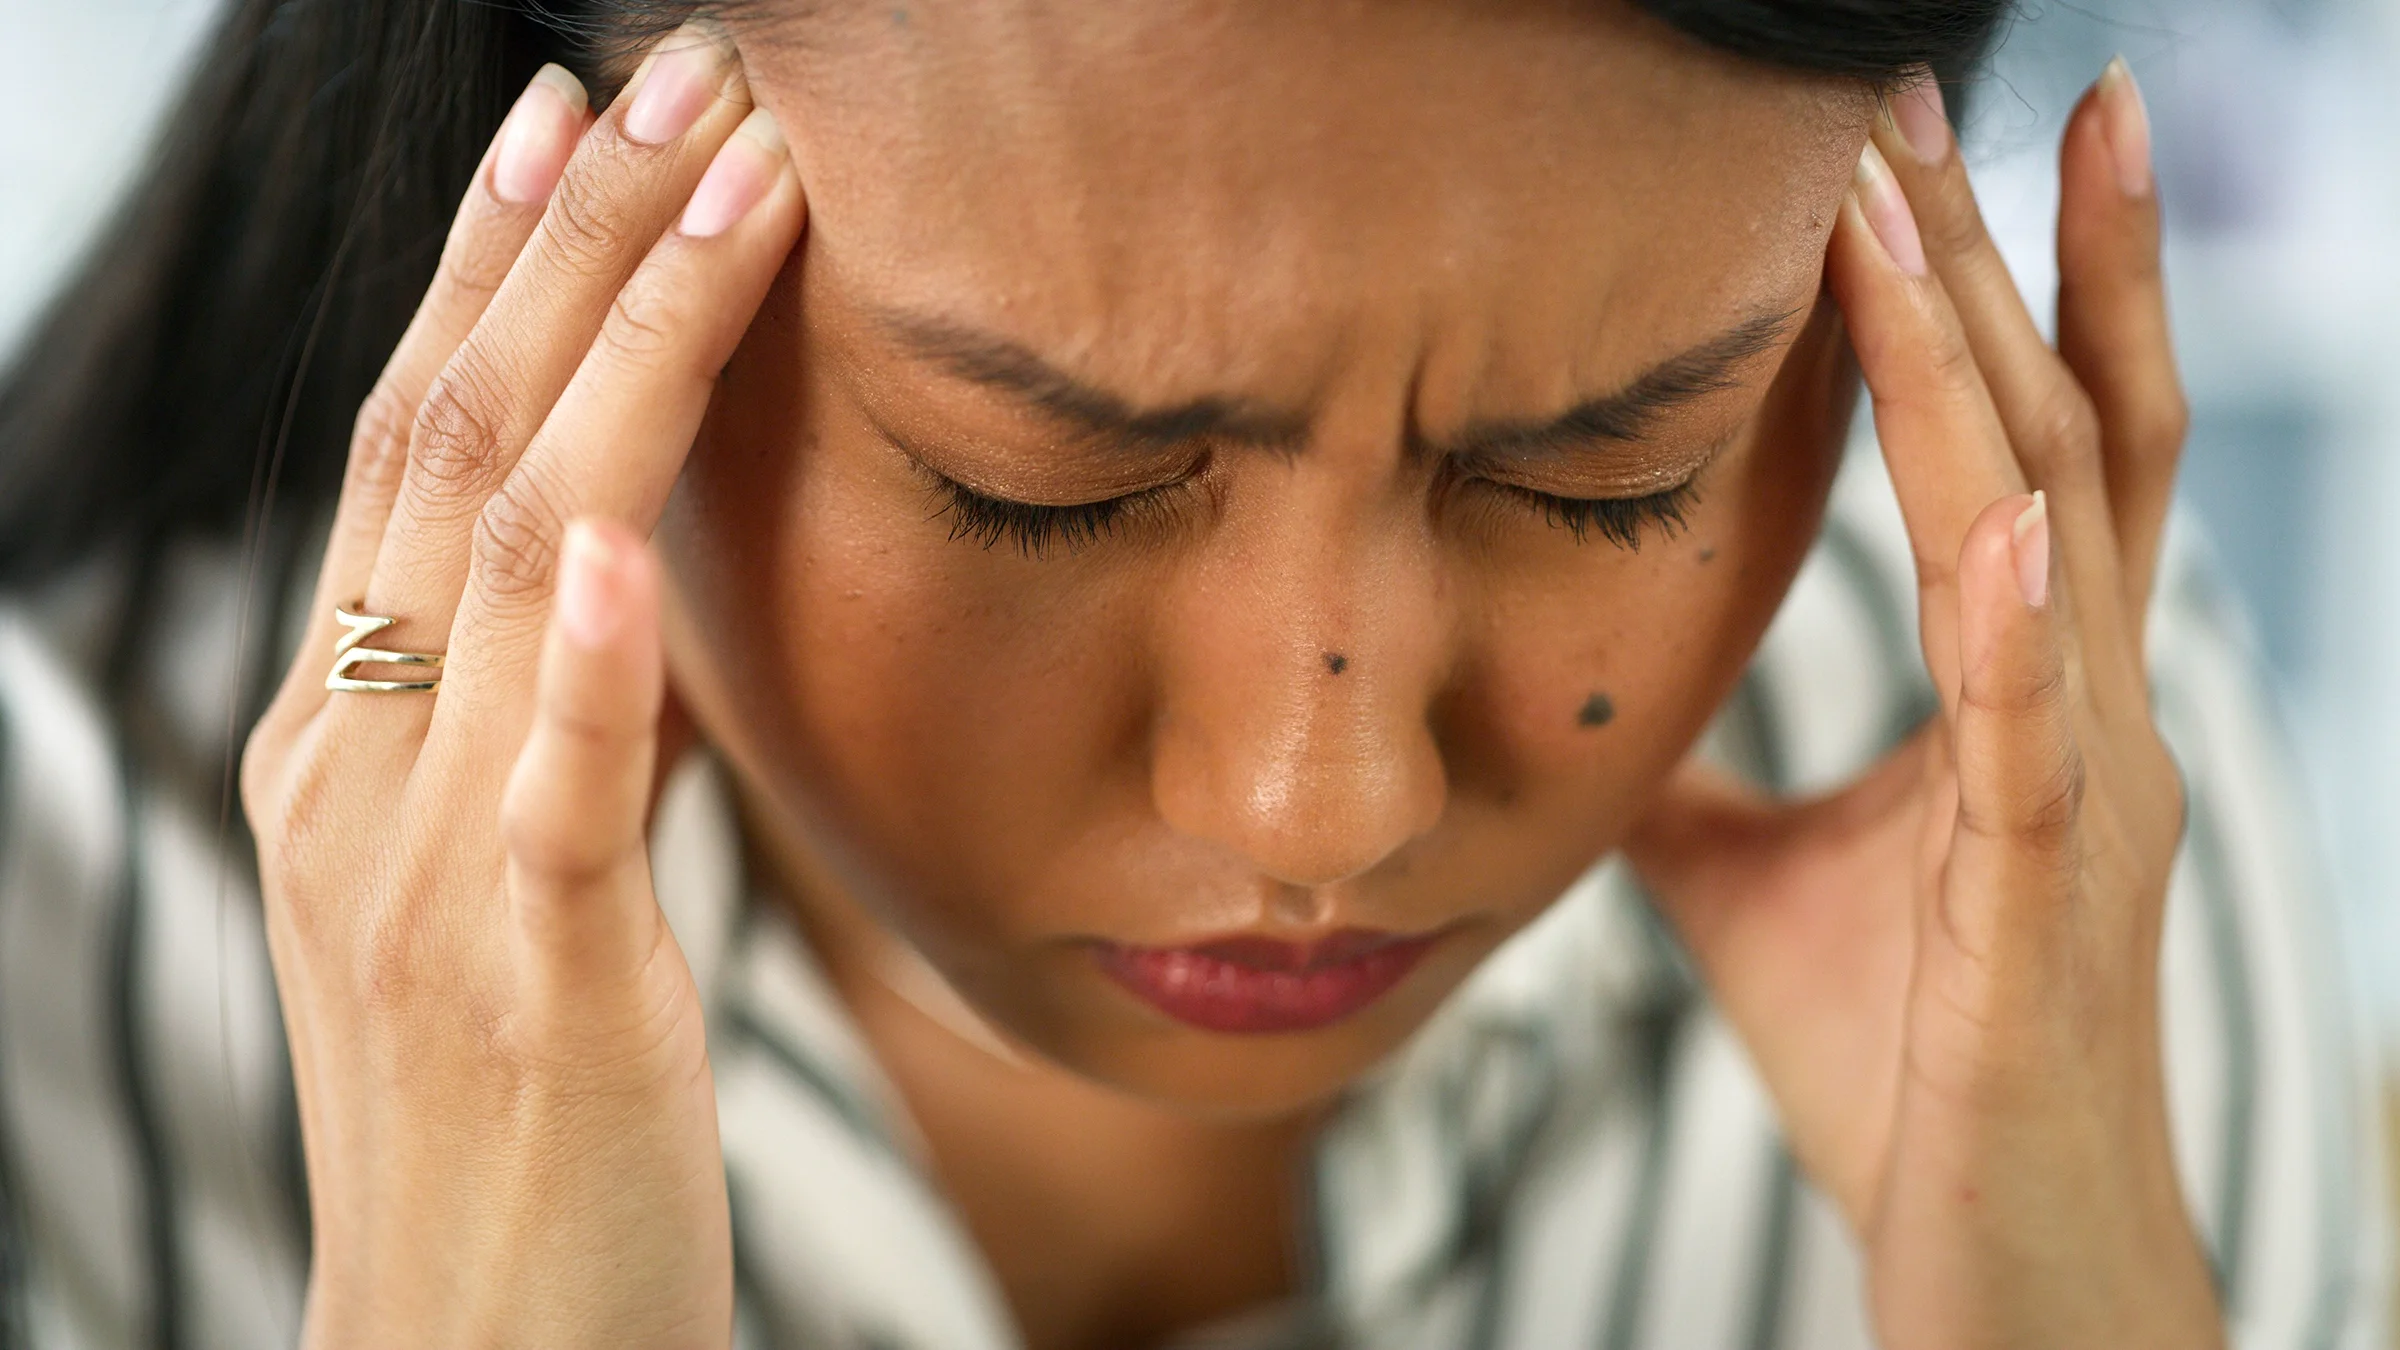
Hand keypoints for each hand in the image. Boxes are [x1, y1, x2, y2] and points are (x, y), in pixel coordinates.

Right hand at [240, 30, 802, 1347]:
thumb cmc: (516, 1107)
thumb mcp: (512, 868)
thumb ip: (549, 714)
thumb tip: (637, 561)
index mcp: (344, 733)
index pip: (417, 445)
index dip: (499, 265)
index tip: (579, 115)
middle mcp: (351, 766)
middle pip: (454, 447)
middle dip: (572, 245)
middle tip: (678, 79)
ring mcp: (417, 870)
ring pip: (504, 563)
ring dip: (618, 358)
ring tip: (716, 190)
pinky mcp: (524, 981)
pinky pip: (547, 796)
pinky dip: (580, 663)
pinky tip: (622, 539)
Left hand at [1625, 64, 2219, 1347]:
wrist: (1998, 1256)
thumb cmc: (1906, 1069)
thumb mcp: (1764, 884)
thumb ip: (1696, 784)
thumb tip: (1596, 724)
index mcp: (2030, 699)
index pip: (2028, 452)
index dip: (1990, 298)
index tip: (1920, 157)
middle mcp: (2082, 714)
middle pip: (2062, 438)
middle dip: (2010, 259)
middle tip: (1949, 93)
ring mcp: (2080, 803)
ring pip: (2051, 540)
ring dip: (1991, 369)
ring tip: (1931, 211)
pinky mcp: (2042, 911)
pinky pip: (2038, 750)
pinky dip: (2026, 630)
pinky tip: (2002, 519)